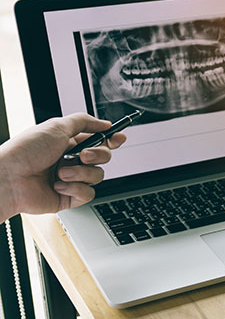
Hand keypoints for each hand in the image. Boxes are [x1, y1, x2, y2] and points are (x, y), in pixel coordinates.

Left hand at [0, 113, 125, 218]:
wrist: (9, 178)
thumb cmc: (26, 151)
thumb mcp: (56, 126)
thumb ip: (84, 122)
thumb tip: (105, 123)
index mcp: (69, 142)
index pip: (98, 139)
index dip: (111, 139)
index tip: (119, 137)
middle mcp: (71, 160)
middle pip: (104, 157)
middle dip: (97, 155)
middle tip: (82, 155)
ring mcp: (71, 179)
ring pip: (97, 176)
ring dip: (80, 173)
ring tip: (60, 172)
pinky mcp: (69, 196)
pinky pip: (88, 193)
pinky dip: (75, 188)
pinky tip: (58, 185)